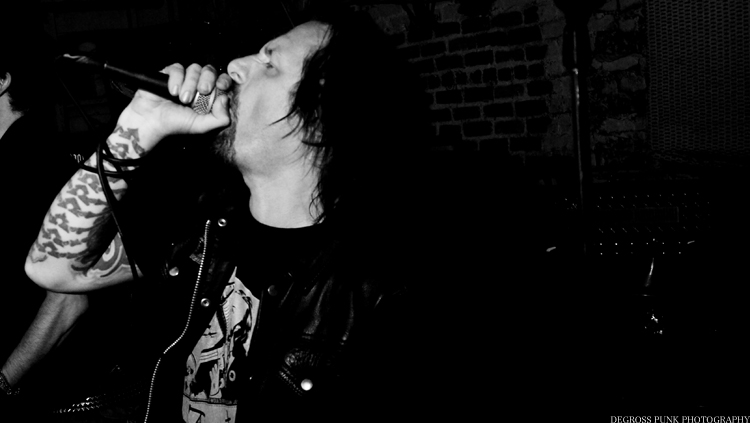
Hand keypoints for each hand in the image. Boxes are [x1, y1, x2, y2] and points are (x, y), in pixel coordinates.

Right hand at [117, 63, 232, 150]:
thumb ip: (220, 118)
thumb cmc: (176, 125)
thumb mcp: (202, 127)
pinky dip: (176, 79)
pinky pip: (178, 68)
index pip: (222, 81)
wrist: (151, 121)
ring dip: (190, 83)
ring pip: (195, 68)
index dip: (224, 80)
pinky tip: (172, 91)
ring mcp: (184, 79)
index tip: (220, 86)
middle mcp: (198, 86)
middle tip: (202, 91)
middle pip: (210, 70)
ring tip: (182, 98)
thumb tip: (225, 98)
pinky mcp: (169, 74)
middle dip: (208, 79)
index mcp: (209, 97)